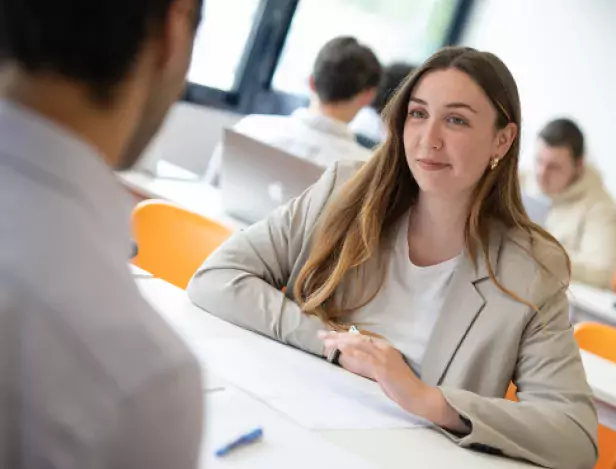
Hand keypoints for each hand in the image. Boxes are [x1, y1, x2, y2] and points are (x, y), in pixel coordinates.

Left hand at [318, 330, 469, 432]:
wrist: (416, 395)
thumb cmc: (398, 385)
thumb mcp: (378, 371)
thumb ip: (364, 363)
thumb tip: (347, 358)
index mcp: (382, 347)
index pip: (358, 338)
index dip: (341, 335)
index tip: (326, 334)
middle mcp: (383, 348)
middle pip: (356, 338)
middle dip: (336, 336)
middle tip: (320, 335)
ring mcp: (384, 357)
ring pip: (360, 344)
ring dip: (341, 342)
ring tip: (327, 341)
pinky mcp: (384, 368)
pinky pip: (367, 358)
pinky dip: (354, 352)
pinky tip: (343, 349)